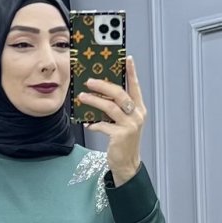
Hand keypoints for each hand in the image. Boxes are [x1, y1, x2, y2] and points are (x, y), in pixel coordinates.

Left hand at [76, 55, 146, 182]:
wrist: (127, 164)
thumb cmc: (123, 141)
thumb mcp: (123, 122)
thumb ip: (116, 108)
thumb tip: (99, 93)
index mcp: (139, 109)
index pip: (135, 86)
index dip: (132, 72)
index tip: (127, 58)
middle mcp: (137, 115)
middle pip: (119, 94)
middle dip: (103, 85)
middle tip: (89, 81)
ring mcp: (130, 125)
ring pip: (110, 107)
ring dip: (94, 101)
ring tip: (82, 96)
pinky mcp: (121, 136)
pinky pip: (103, 125)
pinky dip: (94, 123)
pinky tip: (88, 123)